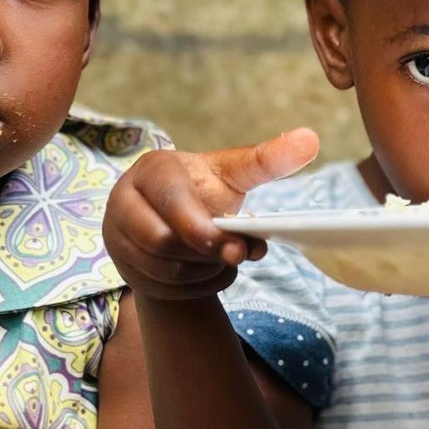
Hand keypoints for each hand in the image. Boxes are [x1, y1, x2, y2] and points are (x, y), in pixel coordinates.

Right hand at [104, 129, 318, 303]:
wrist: (172, 221)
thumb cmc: (204, 191)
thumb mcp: (233, 173)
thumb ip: (267, 160)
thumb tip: (310, 139)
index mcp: (154, 170)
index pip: (172, 200)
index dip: (203, 228)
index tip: (236, 248)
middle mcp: (124, 201)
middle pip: (163, 241)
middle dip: (207, 254)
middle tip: (238, 255)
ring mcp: (118, 237)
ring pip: (165, 269)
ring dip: (204, 271)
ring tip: (223, 258)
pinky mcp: (123, 267)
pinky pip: (164, 289)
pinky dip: (195, 287)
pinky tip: (208, 272)